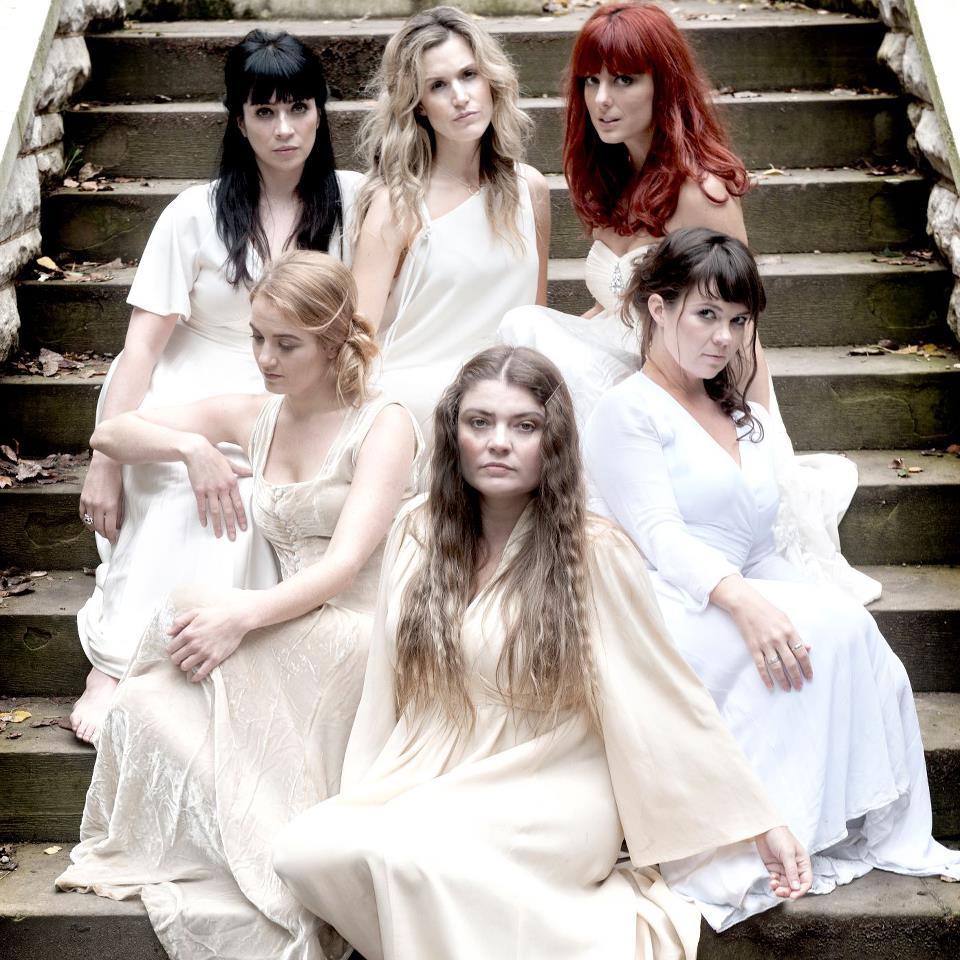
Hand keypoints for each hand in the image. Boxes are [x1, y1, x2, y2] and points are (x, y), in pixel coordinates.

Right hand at [79, 451, 123, 542]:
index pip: (110, 528)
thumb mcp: (121, 496)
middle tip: (109, 537)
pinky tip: (90, 524)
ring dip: (96, 529)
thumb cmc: (117, 478)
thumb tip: (117, 524)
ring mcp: (89, 502)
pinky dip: (86, 521)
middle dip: (105, 534)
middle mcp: (98, 506)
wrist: (105, 464)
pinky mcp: (82, 498)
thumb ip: (119, 511)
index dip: (112, 536)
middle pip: (99, 527)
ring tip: (101, 531)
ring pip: (90, 522)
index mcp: (110, 506)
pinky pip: (82, 514)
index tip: (115, 540)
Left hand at [166, 592, 258, 681]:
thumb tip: (168, 633)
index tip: (175, 650)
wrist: (236, 620)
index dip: (171, 650)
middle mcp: (194, 645)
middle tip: (181, 656)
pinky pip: (201, 673)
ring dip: (185, 665)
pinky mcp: (214, 659)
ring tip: (189, 662)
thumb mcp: (196, 612)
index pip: (170, 649)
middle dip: (176, 658)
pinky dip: (195, 677)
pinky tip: (194, 677)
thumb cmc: (216, 615)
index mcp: (188, 633)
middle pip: (175, 659)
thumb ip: (179, 621)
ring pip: (185, 666)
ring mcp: (204, 653)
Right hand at [182, 435, 250, 539]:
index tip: (244, 527)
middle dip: (231, 526)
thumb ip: (241, 470)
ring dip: (218, 525)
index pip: (239, 504)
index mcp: (232, 483)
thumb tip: (252, 472)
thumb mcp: (230, 463)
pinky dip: (203, 516)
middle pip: (228, 511)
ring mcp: (210, 490)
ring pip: (215, 511)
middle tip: (233, 537)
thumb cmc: (214, 456)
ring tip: (219, 535)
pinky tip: (205, 524)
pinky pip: (201, 506)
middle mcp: (222, 488)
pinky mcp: (198, 490)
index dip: (242, 517)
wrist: (197, 451)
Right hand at [712, 576, 812, 691]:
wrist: (745, 604)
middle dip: (797, 677)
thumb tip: (808, 648)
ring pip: (777, 667)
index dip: (807, 667)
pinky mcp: (753, 647)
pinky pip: (761, 666)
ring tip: (788, 688)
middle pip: (791, 663)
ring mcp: (765, 644)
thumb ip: (796, 634)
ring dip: (783, 680)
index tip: (809, 677)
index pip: (801, 653)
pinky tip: (770, 686)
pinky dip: (766, 677)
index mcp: (789, 631)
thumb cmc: (766, 610)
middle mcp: (778, 639)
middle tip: (800, 687)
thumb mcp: (785, 619)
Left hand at [756, 825, 811, 899]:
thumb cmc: (780, 836)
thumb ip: (792, 871)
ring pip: (785, 885)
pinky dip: (774, 882)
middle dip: (788, 891)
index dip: (801, 890)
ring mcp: (783, 868)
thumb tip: (796, 888)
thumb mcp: (788, 853)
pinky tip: (771, 879)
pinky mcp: (773, 868)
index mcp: (803, 863)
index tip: (793, 895)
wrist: (764, 827)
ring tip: (774, 885)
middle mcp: (794, 868)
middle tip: (780, 892)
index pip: (806, 881)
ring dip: (780, 888)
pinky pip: (776, 880)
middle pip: (794, 886)